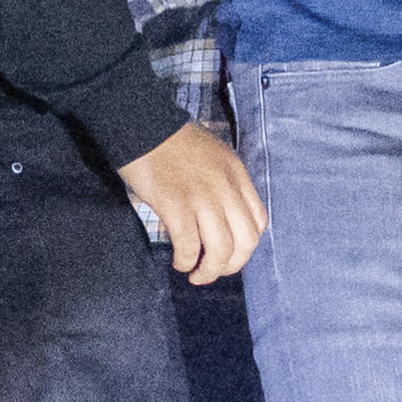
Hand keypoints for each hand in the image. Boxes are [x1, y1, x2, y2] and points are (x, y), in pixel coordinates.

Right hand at [121, 122, 268, 286]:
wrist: (142, 126)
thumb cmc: (171, 142)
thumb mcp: (213, 157)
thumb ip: (223, 184)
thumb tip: (220, 218)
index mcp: (236, 175)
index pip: (258, 221)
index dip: (247, 245)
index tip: (231, 252)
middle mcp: (225, 188)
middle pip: (245, 242)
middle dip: (232, 265)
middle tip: (215, 270)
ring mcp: (202, 198)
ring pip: (220, 251)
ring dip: (209, 271)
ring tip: (196, 274)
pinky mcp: (177, 207)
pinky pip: (189, 247)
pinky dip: (186, 262)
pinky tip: (180, 262)